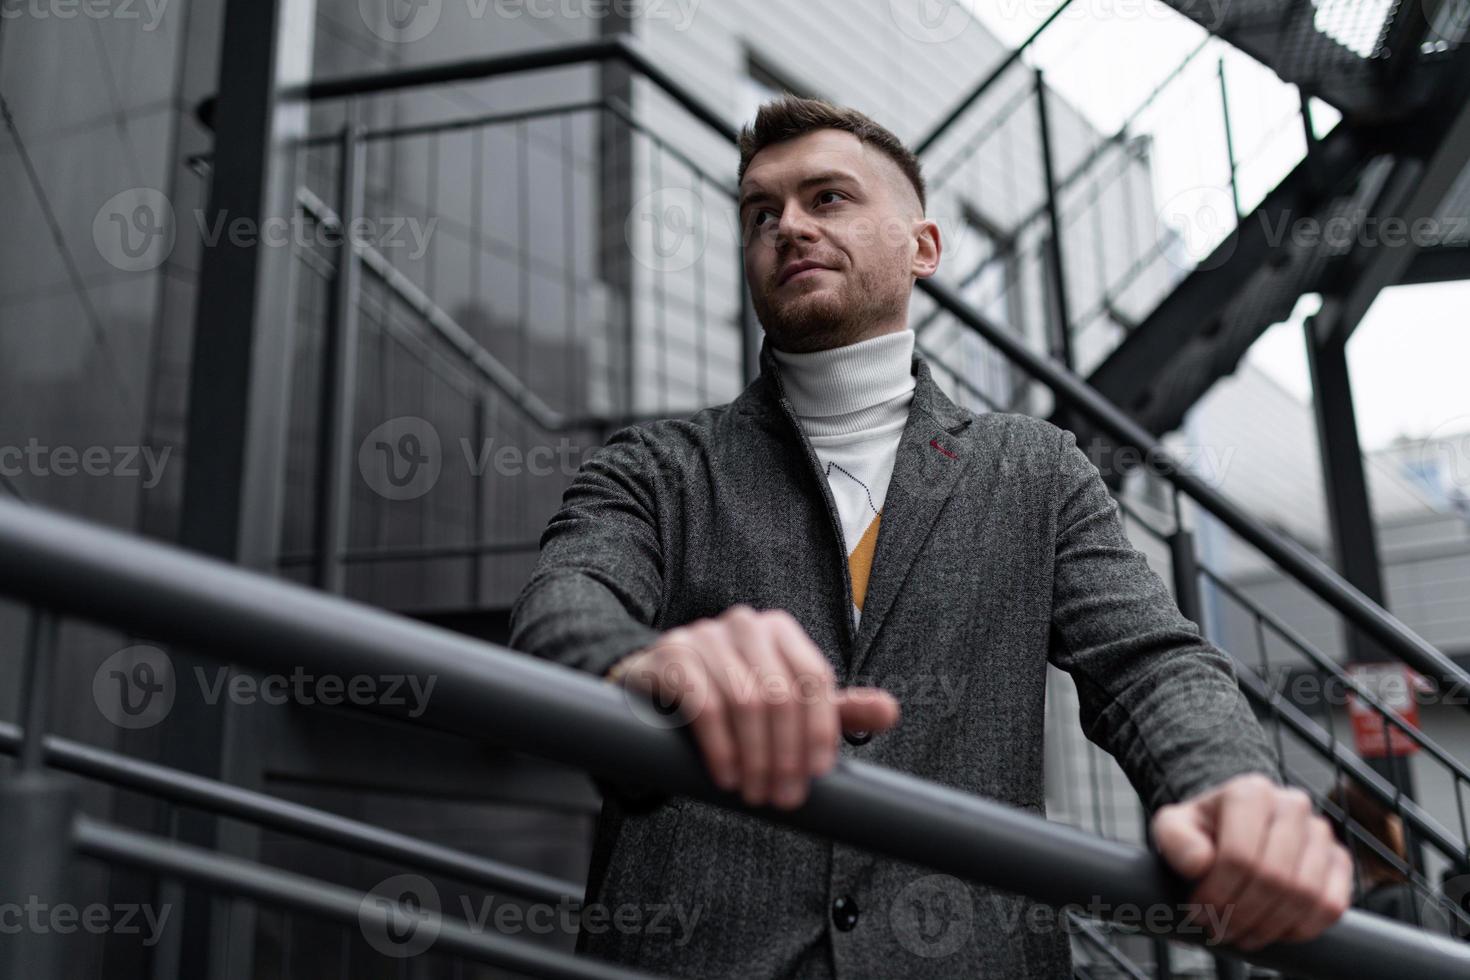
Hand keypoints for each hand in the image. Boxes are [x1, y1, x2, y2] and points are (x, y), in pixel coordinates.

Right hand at [609, 605, 899, 809]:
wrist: (659, 688)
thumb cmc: (733, 696)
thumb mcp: (787, 703)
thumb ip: (836, 710)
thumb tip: (890, 711)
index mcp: (781, 630)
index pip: (814, 679)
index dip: (821, 730)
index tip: (818, 774)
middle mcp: (745, 624)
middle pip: (781, 694)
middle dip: (786, 754)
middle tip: (783, 798)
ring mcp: (705, 635)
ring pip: (744, 700)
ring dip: (754, 757)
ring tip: (754, 793)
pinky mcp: (672, 655)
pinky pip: (703, 702)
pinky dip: (719, 746)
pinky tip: (725, 775)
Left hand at [1151, 773, 1351, 951]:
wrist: (1230, 828)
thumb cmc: (1203, 830)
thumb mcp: (1173, 827)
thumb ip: (1176, 840)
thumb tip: (1199, 863)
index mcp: (1251, 791)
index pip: (1240, 856)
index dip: (1218, 894)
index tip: (1200, 911)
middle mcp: (1292, 805)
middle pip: (1274, 878)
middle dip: (1242, 915)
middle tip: (1220, 930)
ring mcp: (1320, 833)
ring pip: (1305, 895)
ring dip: (1269, 926)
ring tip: (1242, 933)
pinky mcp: (1339, 860)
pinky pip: (1331, 906)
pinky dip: (1302, 928)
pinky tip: (1274, 930)